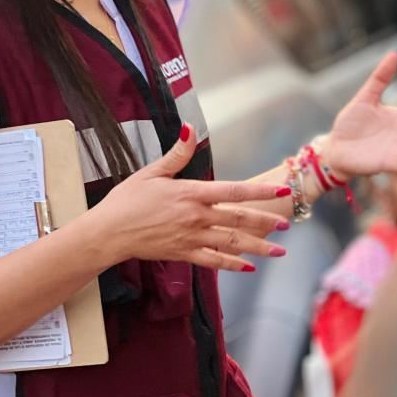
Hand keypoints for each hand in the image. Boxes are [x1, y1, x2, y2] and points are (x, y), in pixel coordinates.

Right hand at [90, 126, 292, 272]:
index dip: (259, 192)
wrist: (109, 232)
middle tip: (286, 224)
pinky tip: (248, 267)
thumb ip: (177, 154)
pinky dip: (232, 264)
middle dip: (265, 221)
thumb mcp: (151, 172)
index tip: (280, 192)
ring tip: (279, 252)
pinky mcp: (184, 254)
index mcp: (191, 193)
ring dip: (258, 248)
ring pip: (232, 243)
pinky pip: (213, 261)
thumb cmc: (126, 200)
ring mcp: (191, 237)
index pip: (233, 191)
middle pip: (238, 219)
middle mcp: (196, 216)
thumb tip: (190, 129)